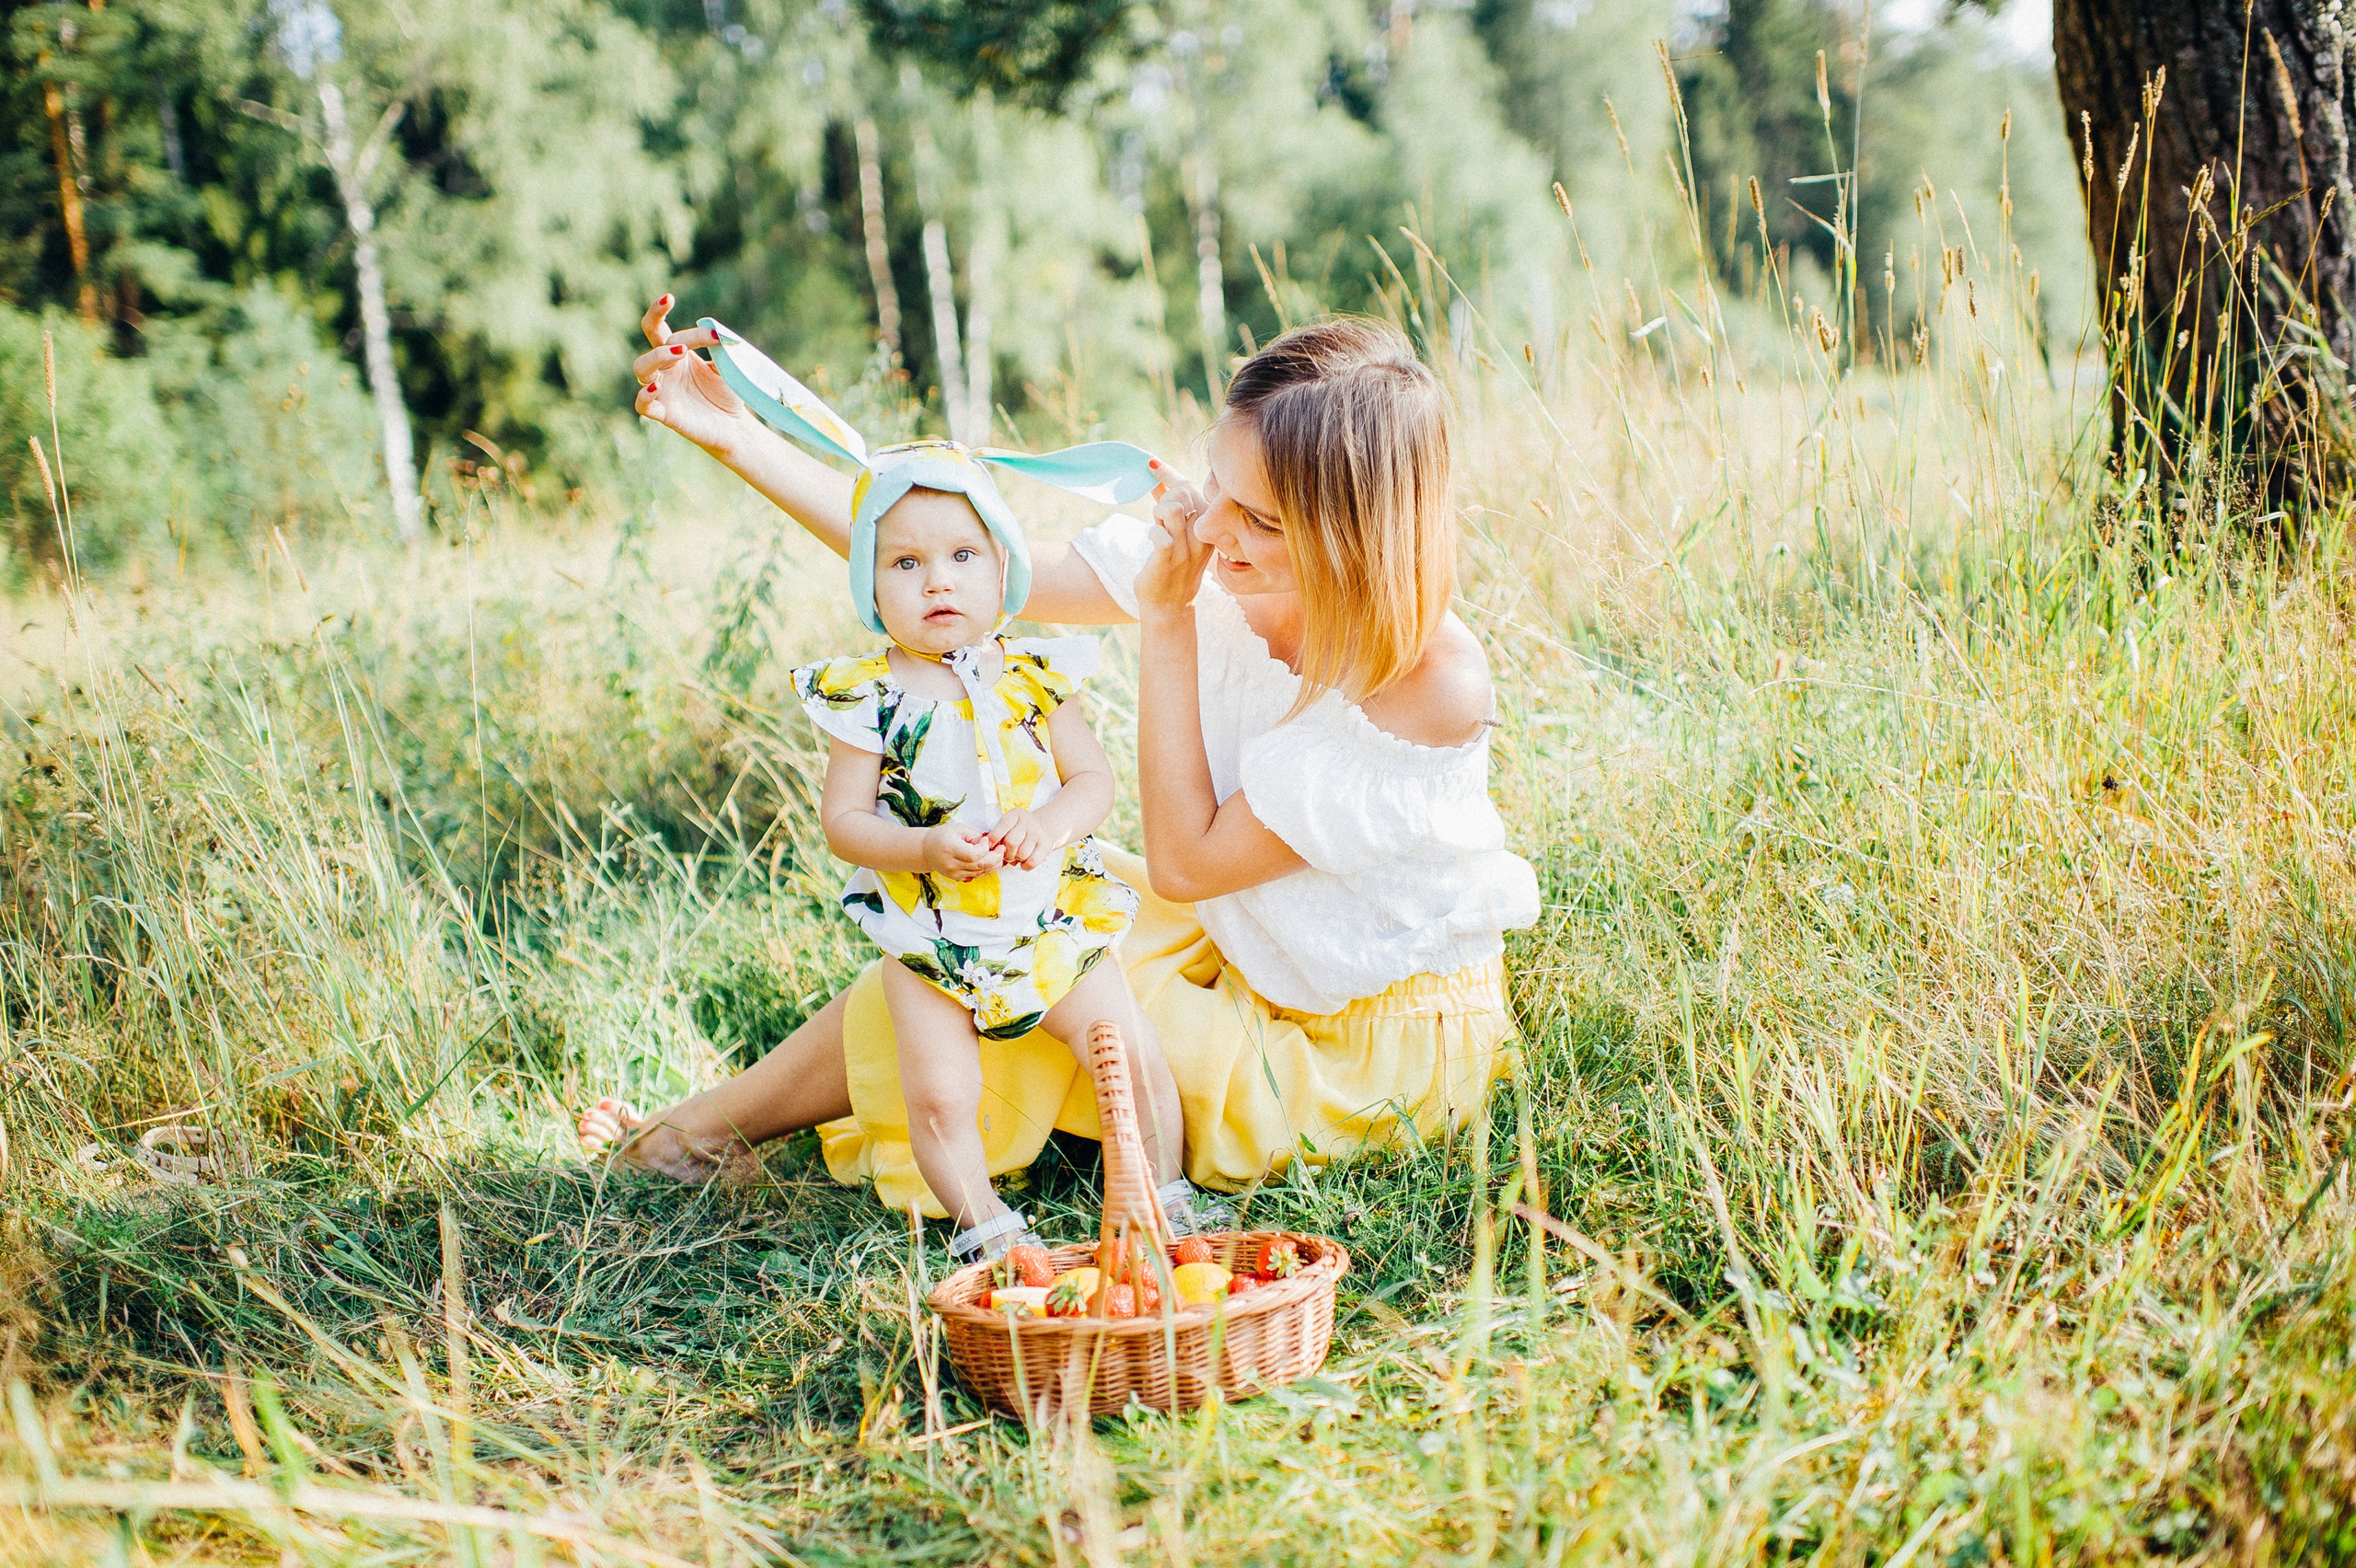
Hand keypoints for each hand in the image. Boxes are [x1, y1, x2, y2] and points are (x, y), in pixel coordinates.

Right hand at [632, 294, 753, 454]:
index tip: (715, 333)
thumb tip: (720, 333)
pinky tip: (657, 387)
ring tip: (680, 352)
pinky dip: (645, 395)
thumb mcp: (727, 367)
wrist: (733, 427)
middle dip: (654, 319)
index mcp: (676, 353)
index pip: (666, 328)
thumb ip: (721, 350)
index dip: (689, 327)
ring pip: (641, 368)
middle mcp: (666, 369)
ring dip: (658, 355)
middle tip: (685, 328)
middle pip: (649, 337)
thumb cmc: (726, 394)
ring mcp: (663, 390)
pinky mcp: (665, 414)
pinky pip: (642, 405)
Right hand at [923, 823, 1003, 880]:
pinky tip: (990, 860)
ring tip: (999, 854)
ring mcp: (954, 874)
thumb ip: (975, 835)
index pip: (974, 855)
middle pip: (980, 866)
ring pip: (980, 873)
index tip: (986, 840)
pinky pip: (976, 875)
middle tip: (1002, 849)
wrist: (926, 850)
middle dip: (995, 858)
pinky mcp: (957, 878)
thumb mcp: (959, 829)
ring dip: (993, 864)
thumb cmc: (943, 836)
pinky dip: (985, 869)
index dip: (985, 848)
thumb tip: (990, 843)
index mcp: (950, 849)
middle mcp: (951, 864)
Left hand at [986, 808, 1051, 870]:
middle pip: (1011, 842)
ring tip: (1016, 857)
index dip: (994, 837)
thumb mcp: (1009, 826)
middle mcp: (1028, 822)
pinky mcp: (1046, 845)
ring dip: (1016, 859)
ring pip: (1022, 854)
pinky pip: (1032, 861)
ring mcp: (1038, 833)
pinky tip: (1023, 863)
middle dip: (1006, 852)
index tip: (990, 845)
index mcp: (1015, 814)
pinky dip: (1025, 866)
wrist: (1043, 828)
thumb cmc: (1019, 831)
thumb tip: (989, 847)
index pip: (1004, 824)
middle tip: (1005, 855)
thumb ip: (998, 834)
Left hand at [1133, 458, 1213, 619]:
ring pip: (1172, 507)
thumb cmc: (1172, 565)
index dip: (1169, 473)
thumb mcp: (1178, 533)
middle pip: (1182, 493)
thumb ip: (1170, 503)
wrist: (1170, 606)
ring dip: (1158, 513)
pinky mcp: (1169, 559)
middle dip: (1164, 498)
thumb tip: (1157, 474)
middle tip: (1159, 519)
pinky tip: (1153, 542)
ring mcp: (1188, 548)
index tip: (1150, 464)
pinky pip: (1158, 532)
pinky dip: (1151, 531)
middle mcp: (1204, 535)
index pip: (1192, 488)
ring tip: (1157, 528)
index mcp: (1210, 526)